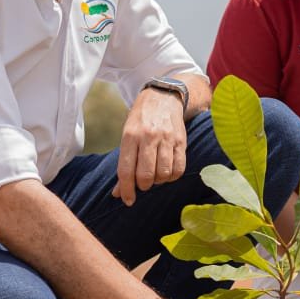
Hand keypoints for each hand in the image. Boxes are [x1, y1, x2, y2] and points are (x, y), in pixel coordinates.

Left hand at [111, 87, 186, 204]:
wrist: (163, 97)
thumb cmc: (141, 121)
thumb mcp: (127, 136)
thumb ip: (124, 164)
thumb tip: (118, 193)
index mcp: (130, 136)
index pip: (126, 170)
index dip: (126, 190)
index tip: (127, 200)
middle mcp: (148, 137)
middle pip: (145, 175)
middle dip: (143, 186)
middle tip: (143, 182)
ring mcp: (166, 139)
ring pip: (163, 174)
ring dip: (158, 181)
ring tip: (155, 175)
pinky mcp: (181, 141)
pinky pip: (178, 169)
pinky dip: (172, 177)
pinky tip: (167, 172)